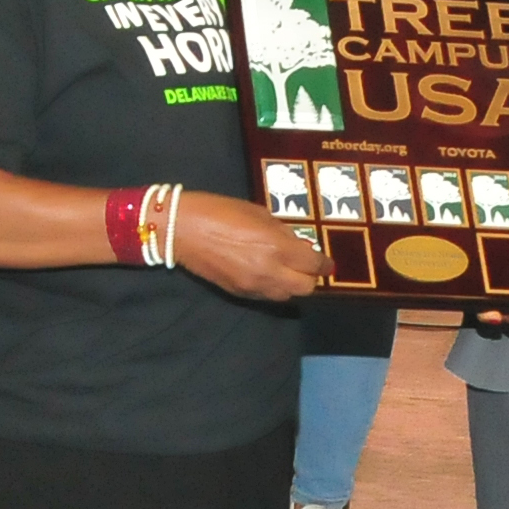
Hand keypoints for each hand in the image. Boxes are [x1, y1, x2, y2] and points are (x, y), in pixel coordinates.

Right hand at [174, 192, 324, 304]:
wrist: (183, 229)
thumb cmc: (221, 211)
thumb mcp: (259, 213)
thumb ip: (283, 232)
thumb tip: (300, 245)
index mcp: (277, 248)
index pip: (314, 265)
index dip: (324, 264)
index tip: (326, 261)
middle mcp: (270, 272)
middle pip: (306, 288)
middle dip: (310, 277)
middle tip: (305, 265)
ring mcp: (254, 286)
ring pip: (287, 296)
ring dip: (292, 284)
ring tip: (286, 269)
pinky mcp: (240, 293)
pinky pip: (268, 296)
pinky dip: (274, 288)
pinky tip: (267, 274)